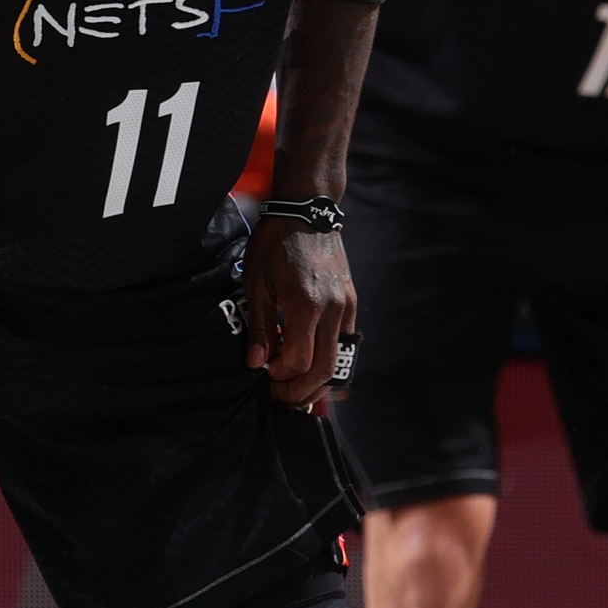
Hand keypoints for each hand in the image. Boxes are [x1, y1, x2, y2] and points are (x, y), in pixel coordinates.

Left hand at [241, 219, 353, 409]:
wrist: (307, 210)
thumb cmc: (275, 243)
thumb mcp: (256, 282)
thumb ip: (259, 326)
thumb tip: (256, 363)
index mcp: (306, 304)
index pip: (297, 360)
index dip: (279, 376)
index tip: (263, 374)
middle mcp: (333, 309)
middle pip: (324, 370)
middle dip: (300, 391)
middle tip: (279, 397)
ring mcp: (346, 306)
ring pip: (340, 361)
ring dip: (318, 382)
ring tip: (296, 388)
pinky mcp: (351, 302)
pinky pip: (345, 343)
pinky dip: (329, 361)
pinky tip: (311, 365)